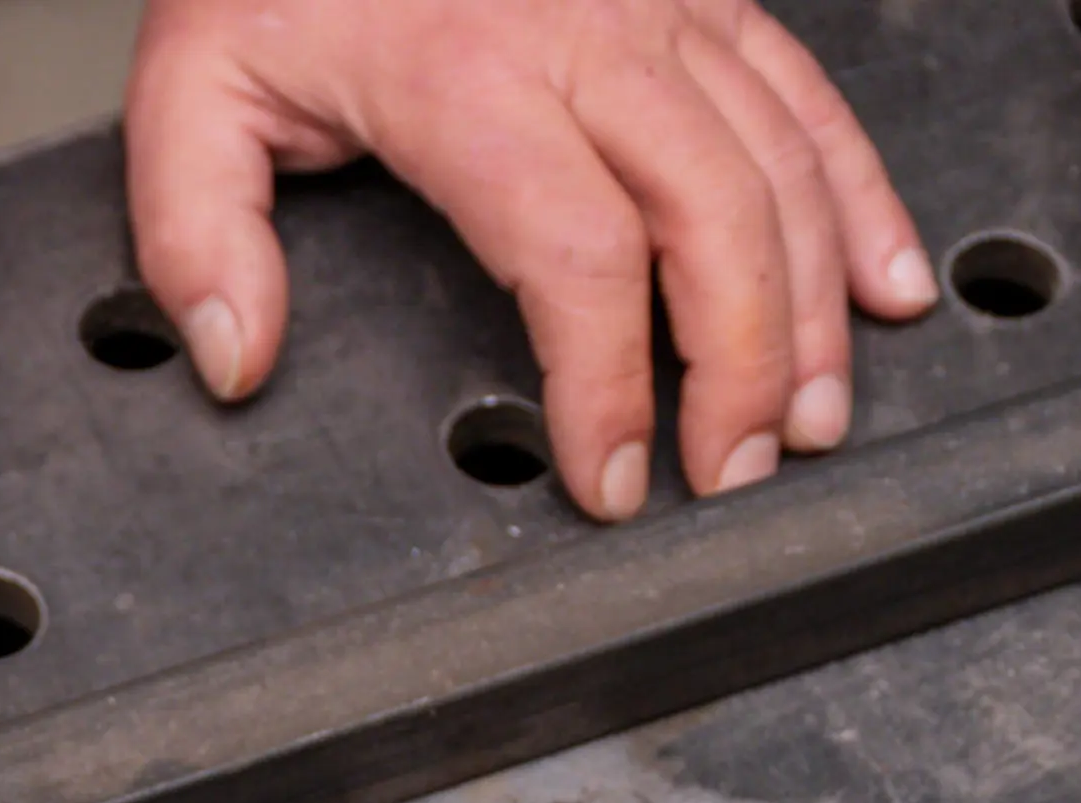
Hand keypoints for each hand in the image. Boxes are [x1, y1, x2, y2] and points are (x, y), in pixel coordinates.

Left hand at [125, 0, 933, 520]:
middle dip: (743, 364)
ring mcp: (664, 5)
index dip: (607, 387)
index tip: (612, 478)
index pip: (578, 256)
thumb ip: (198, 230)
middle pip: (714, 217)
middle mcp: (590, 33)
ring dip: (814, 304)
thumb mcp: (195, 80)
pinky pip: (809, 98)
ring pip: (782, 165)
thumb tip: (239, 358)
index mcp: (469, 73)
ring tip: (811, 418)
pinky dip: (862, 197)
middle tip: (737, 474)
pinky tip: (885, 286)